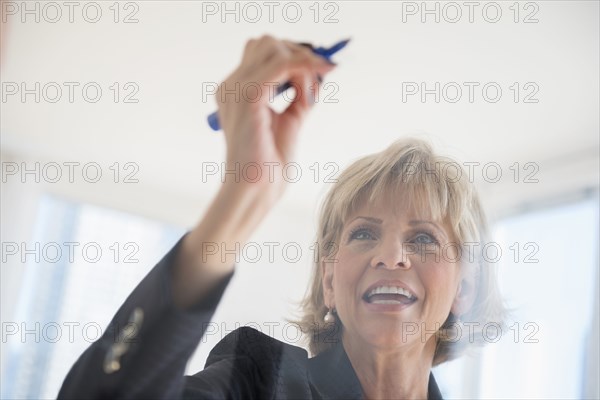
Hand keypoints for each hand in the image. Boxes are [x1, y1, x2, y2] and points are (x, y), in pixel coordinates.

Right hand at [215, 35, 336, 200]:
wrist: (256, 191)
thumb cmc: (269, 167)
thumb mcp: (290, 122)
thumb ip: (300, 97)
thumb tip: (318, 75)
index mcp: (237, 93)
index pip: (262, 53)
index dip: (293, 56)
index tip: (321, 70)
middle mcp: (232, 86)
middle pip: (265, 43)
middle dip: (298, 53)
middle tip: (321, 74)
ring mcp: (236, 89)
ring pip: (272, 48)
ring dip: (302, 61)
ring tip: (314, 89)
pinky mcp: (248, 97)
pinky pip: (280, 65)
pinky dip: (304, 67)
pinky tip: (318, 79)